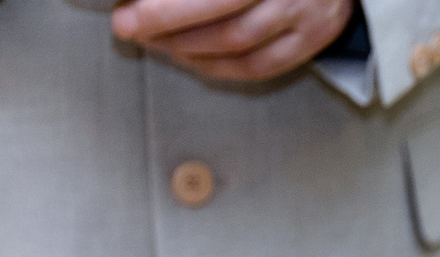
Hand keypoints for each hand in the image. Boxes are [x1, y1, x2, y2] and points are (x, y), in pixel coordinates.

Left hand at [111, 0, 354, 81]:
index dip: (168, 3)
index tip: (129, 3)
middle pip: (223, 14)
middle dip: (165, 22)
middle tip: (126, 26)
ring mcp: (307, 15)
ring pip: (237, 44)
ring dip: (185, 47)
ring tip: (152, 41)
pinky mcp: (313, 41)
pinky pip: (259, 67)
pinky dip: (218, 67)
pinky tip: (188, 58)